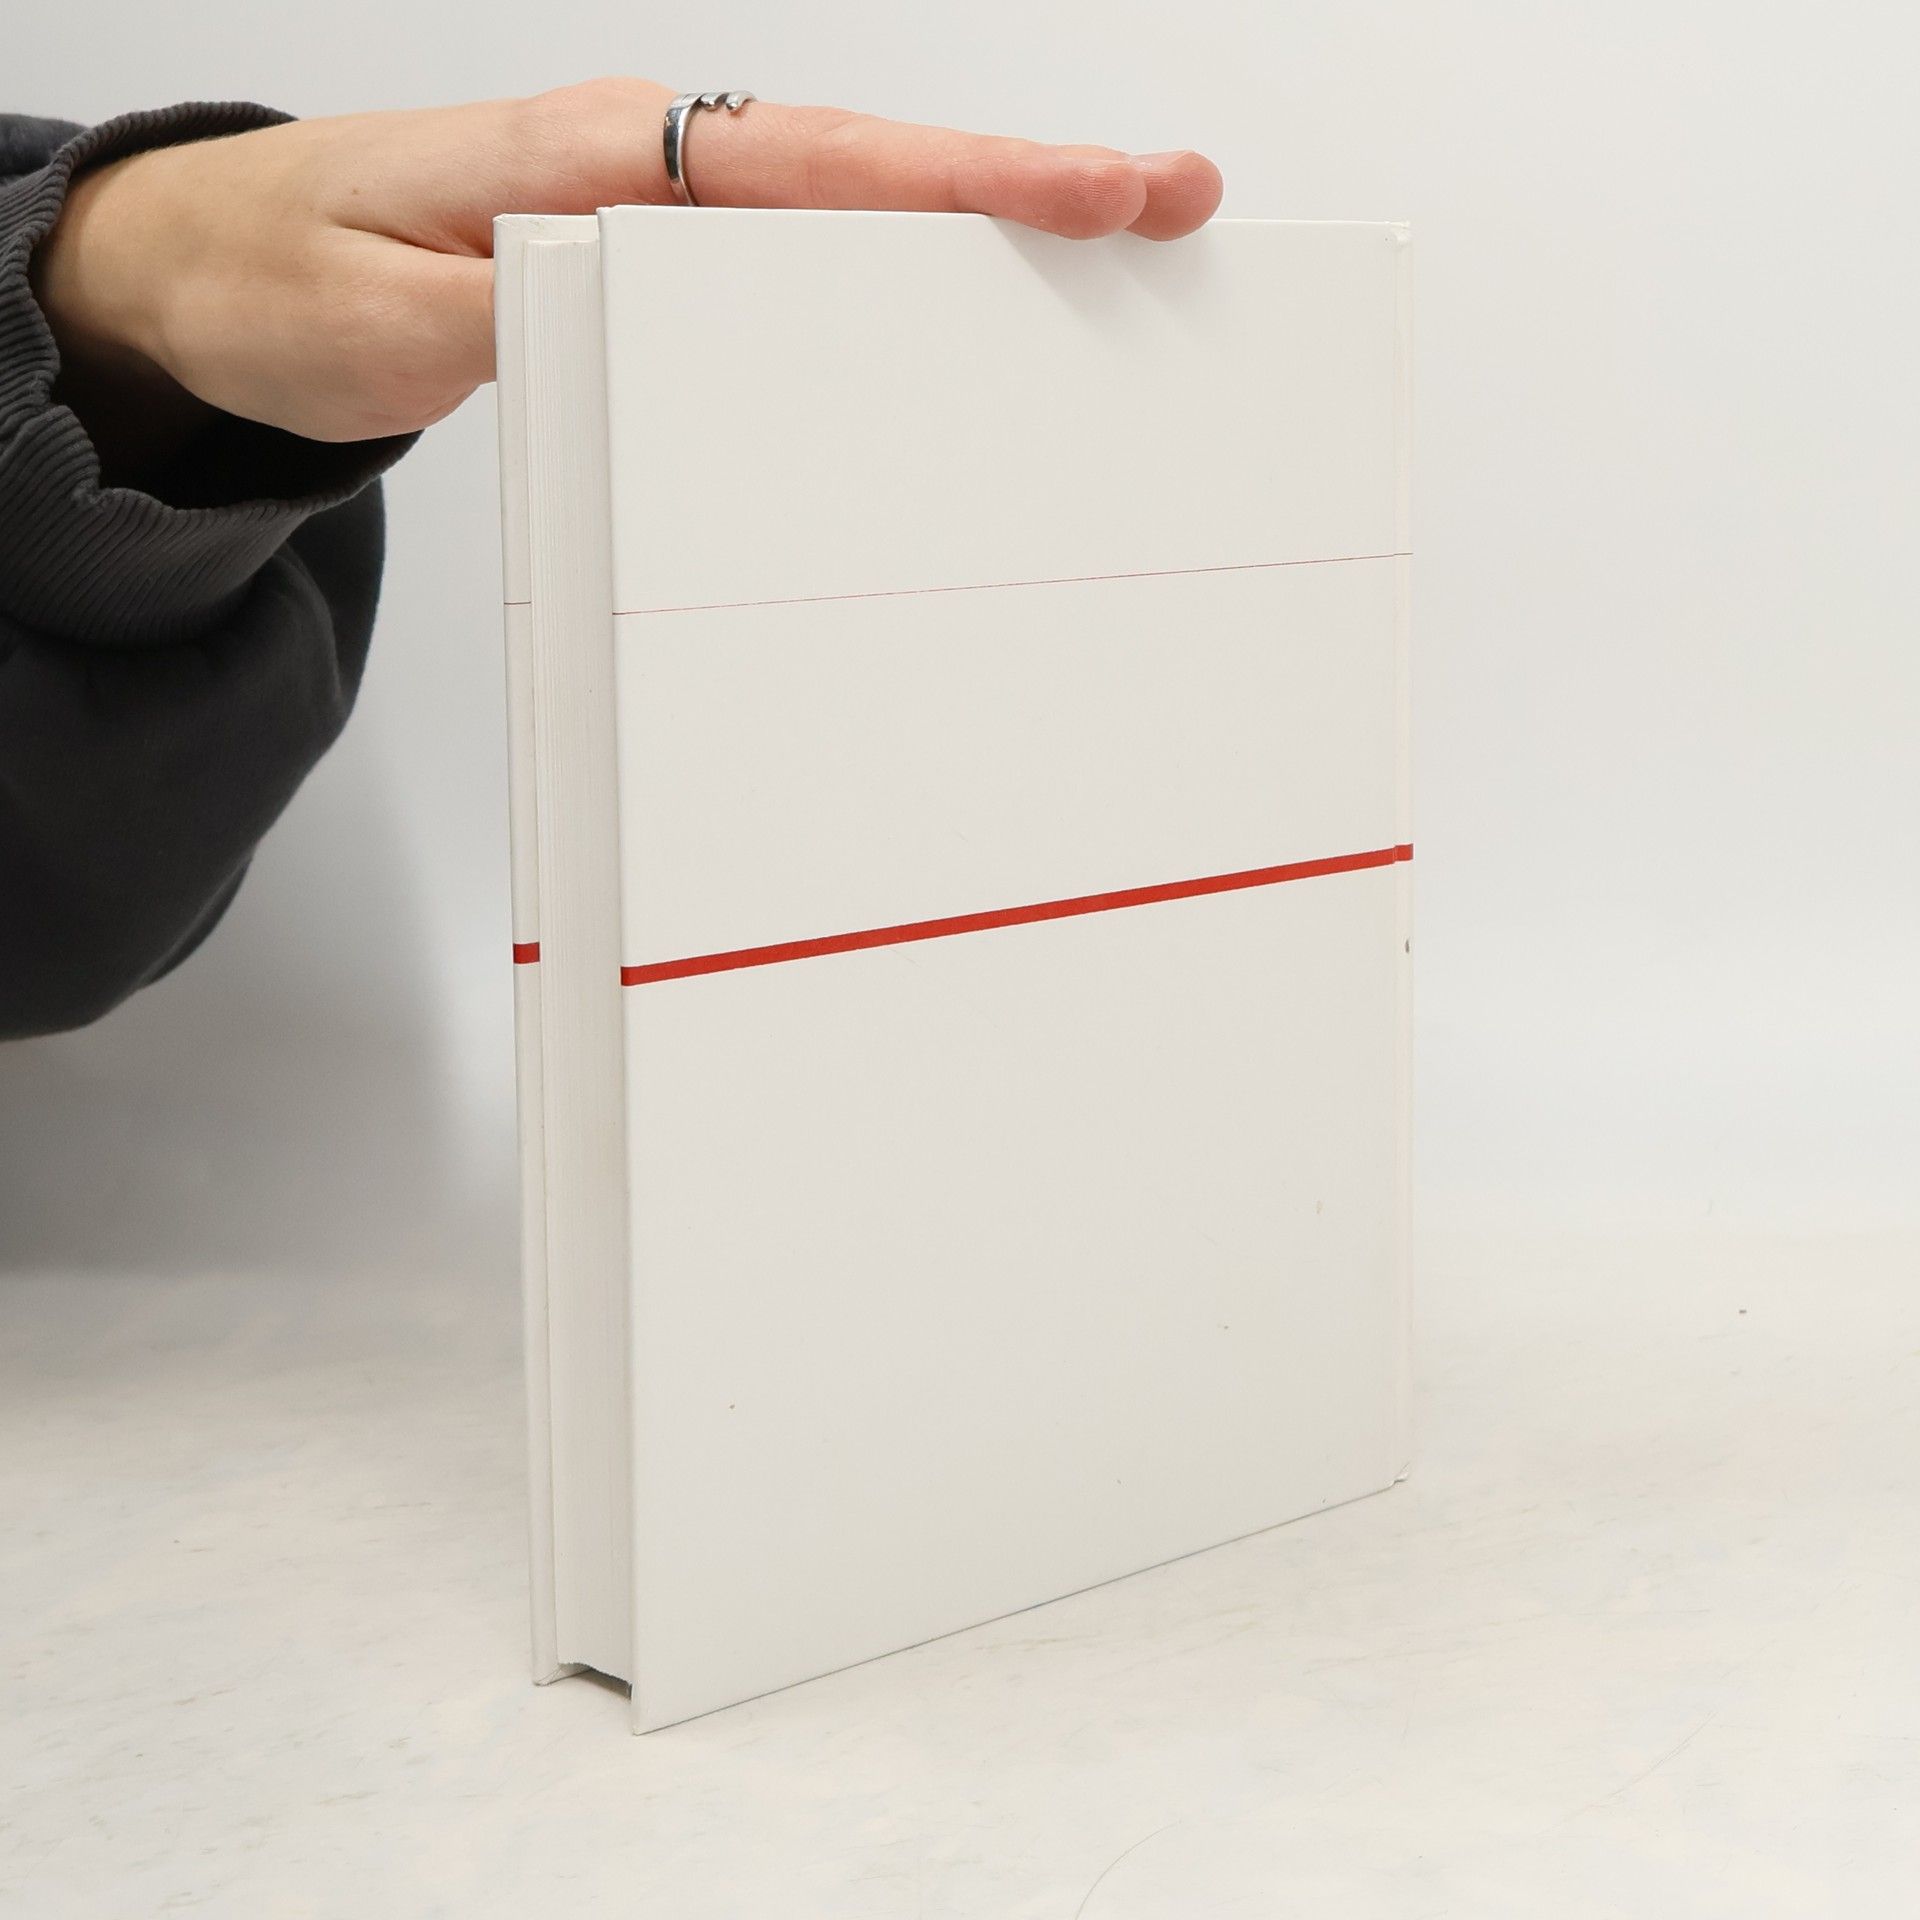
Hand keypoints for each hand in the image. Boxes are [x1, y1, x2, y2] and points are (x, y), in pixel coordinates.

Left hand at [32, 82, 1223, 452]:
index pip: (814, 166)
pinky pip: (803, 259)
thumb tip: (683, 310)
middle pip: (874, 169)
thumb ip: (531, 303)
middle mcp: (651, 164)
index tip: (1091, 195)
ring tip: (1119, 249)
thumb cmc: (290, 278)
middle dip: (1029, 186)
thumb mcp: (391, 311)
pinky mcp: (662, 257)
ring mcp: (664, 208)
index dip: (960, 183)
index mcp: (596, 158)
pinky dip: (903, 271)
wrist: (217, 268)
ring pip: (855, 210)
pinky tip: (970, 305)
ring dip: (986, 230)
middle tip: (1172, 203)